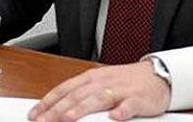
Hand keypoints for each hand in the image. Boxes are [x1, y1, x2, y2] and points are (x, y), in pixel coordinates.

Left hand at [28, 61, 170, 121]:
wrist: (158, 75)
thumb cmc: (126, 82)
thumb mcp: (100, 84)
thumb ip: (81, 94)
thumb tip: (57, 107)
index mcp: (92, 78)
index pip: (65, 88)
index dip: (48, 101)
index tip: (34, 114)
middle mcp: (103, 82)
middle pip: (77, 95)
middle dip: (58, 109)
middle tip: (44, 121)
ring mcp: (121, 90)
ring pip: (98, 99)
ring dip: (82, 109)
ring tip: (68, 119)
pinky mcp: (138, 99)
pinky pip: (129, 105)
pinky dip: (121, 111)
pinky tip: (114, 117)